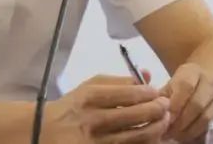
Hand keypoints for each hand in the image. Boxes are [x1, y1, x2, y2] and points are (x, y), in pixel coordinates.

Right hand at [42, 75, 171, 142]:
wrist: (46, 132)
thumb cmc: (73, 106)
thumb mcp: (90, 86)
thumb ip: (119, 80)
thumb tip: (147, 74)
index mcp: (90, 97)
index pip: (129, 93)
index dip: (149, 93)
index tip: (157, 92)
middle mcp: (94, 120)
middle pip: (136, 116)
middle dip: (157, 110)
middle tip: (166, 106)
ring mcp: (97, 142)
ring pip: (137, 137)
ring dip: (156, 129)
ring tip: (164, 122)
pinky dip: (145, 143)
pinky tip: (152, 137)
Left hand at [160, 63, 212, 142]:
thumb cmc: (186, 87)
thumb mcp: (173, 84)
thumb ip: (163, 95)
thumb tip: (154, 107)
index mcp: (194, 71)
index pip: (185, 86)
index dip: (174, 105)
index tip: (164, 118)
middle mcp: (212, 82)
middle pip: (196, 104)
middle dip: (180, 122)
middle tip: (169, 133)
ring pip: (208, 118)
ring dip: (190, 131)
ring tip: (178, 136)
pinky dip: (205, 134)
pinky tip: (194, 136)